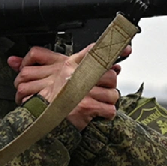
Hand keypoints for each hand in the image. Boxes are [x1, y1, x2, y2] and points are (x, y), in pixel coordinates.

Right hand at [8, 45, 130, 129]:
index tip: (127, 47)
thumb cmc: (52, 97)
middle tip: (102, 92)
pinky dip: (107, 114)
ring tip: (98, 104)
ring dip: (108, 101)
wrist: (39, 118)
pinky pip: (109, 110)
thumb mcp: (60, 73)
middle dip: (110, 86)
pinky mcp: (86, 107)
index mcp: (71, 64)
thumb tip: (108, 63)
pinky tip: (98, 114)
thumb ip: (80, 64)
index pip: (94, 51)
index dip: (113, 49)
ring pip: (113, 94)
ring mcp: (82, 91)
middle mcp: (76, 74)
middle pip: (110, 75)